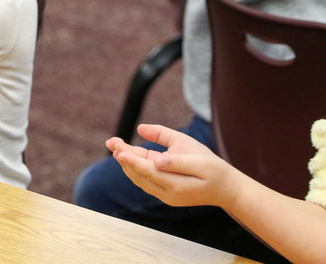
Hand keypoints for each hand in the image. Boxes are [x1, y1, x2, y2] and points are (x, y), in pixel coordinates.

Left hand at [106, 123, 238, 208]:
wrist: (227, 188)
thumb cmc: (212, 167)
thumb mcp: (194, 152)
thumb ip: (171, 149)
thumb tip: (148, 145)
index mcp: (176, 185)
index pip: (147, 171)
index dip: (131, 159)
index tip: (118, 147)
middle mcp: (168, 194)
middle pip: (139, 175)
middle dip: (124, 158)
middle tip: (112, 141)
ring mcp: (166, 196)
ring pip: (140, 179)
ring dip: (127, 163)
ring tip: (116, 146)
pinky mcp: (166, 194)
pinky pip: (146, 180)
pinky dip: (135, 168)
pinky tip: (128, 155)